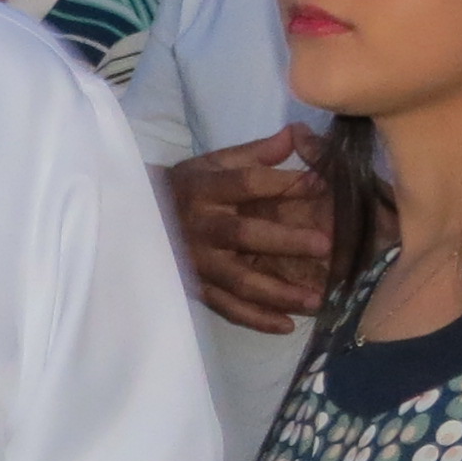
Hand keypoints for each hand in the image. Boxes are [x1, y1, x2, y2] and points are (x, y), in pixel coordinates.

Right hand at [168, 127, 337, 332]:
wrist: (134, 218)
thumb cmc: (185, 187)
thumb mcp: (212, 163)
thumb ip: (254, 154)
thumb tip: (296, 135)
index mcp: (205, 188)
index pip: (246, 183)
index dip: (282, 183)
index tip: (322, 183)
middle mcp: (201, 226)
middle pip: (243, 234)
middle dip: (285, 241)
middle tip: (326, 245)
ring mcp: (198, 262)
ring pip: (239, 280)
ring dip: (278, 292)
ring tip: (318, 299)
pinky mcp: (196, 288)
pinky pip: (227, 307)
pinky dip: (255, 319)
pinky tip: (286, 326)